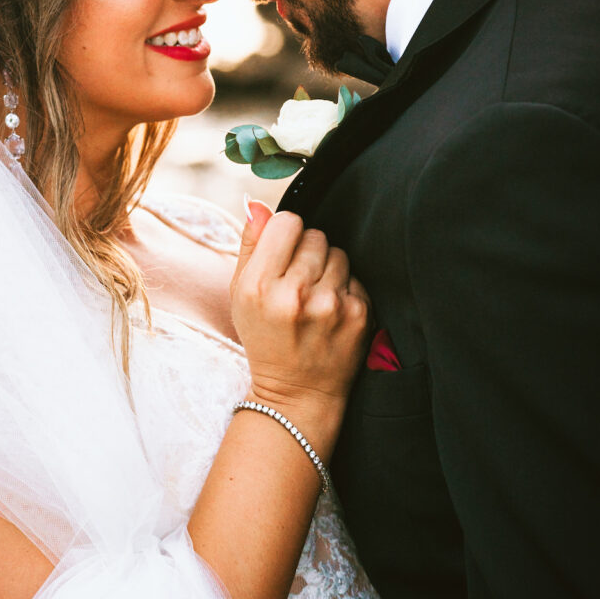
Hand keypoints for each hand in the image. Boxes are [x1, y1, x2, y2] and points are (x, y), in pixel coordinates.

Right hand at [230, 201, 370, 448]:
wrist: (296, 395)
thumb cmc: (266, 339)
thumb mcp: (241, 295)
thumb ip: (250, 246)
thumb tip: (257, 204)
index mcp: (259, 286)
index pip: (287, 222)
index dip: (286, 235)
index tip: (283, 256)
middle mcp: (294, 294)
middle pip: (316, 235)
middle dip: (308, 253)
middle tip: (299, 282)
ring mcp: (330, 305)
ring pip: (339, 253)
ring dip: (329, 269)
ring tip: (316, 298)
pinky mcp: (358, 315)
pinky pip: (356, 276)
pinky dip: (345, 289)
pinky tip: (331, 312)